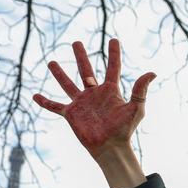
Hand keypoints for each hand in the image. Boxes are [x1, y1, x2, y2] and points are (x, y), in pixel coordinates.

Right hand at [33, 39, 155, 161]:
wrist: (111, 147)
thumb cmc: (125, 129)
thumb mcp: (135, 108)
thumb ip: (140, 90)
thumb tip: (152, 72)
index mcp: (111, 91)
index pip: (113, 67)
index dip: (114, 54)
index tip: (113, 40)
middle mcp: (95, 94)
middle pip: (86, 71)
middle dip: (81, 57)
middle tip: (76, 43)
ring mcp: (82, 103)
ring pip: (68, 84)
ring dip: (59, 74)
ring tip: (51, 62)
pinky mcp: (72, 114)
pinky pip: (55, 106)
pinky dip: (45, 102)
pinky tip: (35, 95)